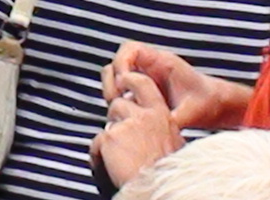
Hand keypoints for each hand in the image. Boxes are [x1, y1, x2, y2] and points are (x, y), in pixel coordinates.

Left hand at [91, 69, 183, 188]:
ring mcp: (126, 124)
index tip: (123, 81)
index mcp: (162, 116)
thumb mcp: (172, 143)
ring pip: (108, 125)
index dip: (129, 80)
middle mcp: (144, 116)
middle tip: (124, 143)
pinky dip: (99, 156)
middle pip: (118, 103)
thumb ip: (157, 128)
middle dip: (117, 119)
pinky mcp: (110, 136)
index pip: (142, 83)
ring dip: (110, 140)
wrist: (162, 191)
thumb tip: (145, 126)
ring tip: (121, 160)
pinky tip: (111, 167)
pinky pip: (97, 143)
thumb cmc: (167, 173)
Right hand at [104, 44, 250, 131]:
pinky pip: (125, 89)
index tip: (123, 85)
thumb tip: (154, 129)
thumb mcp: (192, 113)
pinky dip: (121, 99)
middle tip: (116, 100)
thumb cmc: (208, 103)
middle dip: (113, 80)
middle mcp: (150, 67)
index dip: (121, 64)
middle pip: (117, 62)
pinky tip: (128, 114)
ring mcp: (146, 78)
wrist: (219, 105)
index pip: (129, 49)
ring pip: (117, 76)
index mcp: (161, 62)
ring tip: (120, 108)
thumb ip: (172, 119)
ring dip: (114, 91)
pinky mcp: (145, 91)